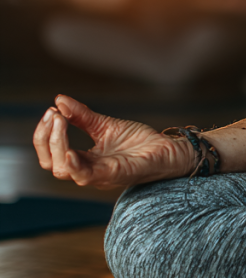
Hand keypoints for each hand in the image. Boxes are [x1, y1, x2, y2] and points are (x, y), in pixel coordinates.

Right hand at [33, 95, 194, 188]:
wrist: (168, 148)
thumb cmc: (138, 142)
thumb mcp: (106, 124)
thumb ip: (82, 116)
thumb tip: (58, 100)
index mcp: (84, 160)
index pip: (50, 153)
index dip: (45, 134)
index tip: (50, 111)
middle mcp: (87, 170)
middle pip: (50, 163)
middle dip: (46, 138)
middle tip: (53, 115)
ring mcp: (99, 175)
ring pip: (64, 170)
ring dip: (57, 145)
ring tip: (60, 121)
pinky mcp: (114, 175)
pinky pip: (87, 177)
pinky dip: (75, 166)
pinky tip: (69, 151)